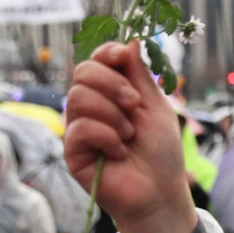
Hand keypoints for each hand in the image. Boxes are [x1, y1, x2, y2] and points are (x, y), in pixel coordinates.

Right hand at [65, 41, 197, 232]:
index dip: (107, 52)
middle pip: (83, 73)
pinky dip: (106, 137)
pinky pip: (80, 128)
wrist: (160, 192)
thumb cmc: (161, 152)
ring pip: (79, 98)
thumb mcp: (155, 106)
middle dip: (113, 84)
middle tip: (134, 106)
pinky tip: (119, 152)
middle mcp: (91, 108)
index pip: (97, 60)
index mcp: (112, 93)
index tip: (122, 56)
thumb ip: (140, 75)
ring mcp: (79, 129)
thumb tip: (131, 40)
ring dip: (112, 114)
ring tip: (129, 136)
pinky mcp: (72, 152)